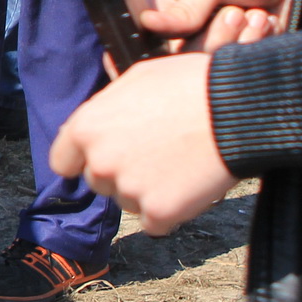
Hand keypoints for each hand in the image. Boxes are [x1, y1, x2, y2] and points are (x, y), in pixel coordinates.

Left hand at [51, 53, 235, 234]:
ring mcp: (128, 189)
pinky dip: (171, 212)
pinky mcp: (159, 212)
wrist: (238, 107)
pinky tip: (190, 187)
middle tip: (156, 156)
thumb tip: (96, 120)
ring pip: (127, 202)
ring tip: (179, 165)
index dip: (83, 161)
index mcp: (86, 128)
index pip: (64, 162)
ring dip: (147, 193)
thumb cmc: (190, 84)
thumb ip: (109, 105)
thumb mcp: (137, 78)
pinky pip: (155, 223)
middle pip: (99, 183)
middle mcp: (100, 162)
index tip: (102, 160)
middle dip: (121, 174)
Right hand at [139, 0, 295, 48]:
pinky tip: (266, 24)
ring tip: (257, 14)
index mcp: (167, 11)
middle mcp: (185, 33)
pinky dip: (258, 44)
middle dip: (220, 35)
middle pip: (188, 57)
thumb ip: (185, 8)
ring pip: (215, 62)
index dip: (179, 41)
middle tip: (238, 12)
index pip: (157, 42)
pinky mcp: (237, 55)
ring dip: (243, 37)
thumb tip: (146, 23)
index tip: (207, 21)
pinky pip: (241, 64)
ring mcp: (213, 45)